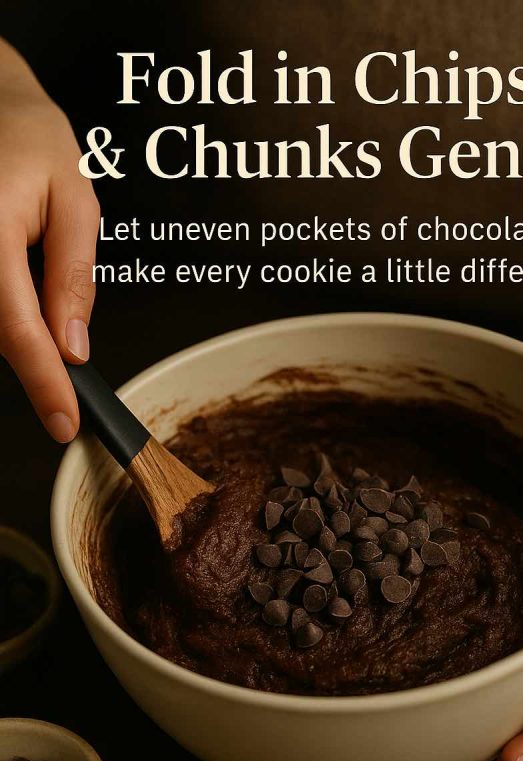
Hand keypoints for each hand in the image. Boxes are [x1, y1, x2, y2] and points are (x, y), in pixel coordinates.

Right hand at [0, 39, 98, 440]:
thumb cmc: (27, 135)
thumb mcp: (74, 198)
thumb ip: (73, 276)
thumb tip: (73, 345)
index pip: (18, 328)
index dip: (44, 382)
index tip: (64, 421)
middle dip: (34, 359)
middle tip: (63, 381)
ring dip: (17, 334)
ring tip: (40, 305)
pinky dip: (2, 315)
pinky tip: (20, 297)